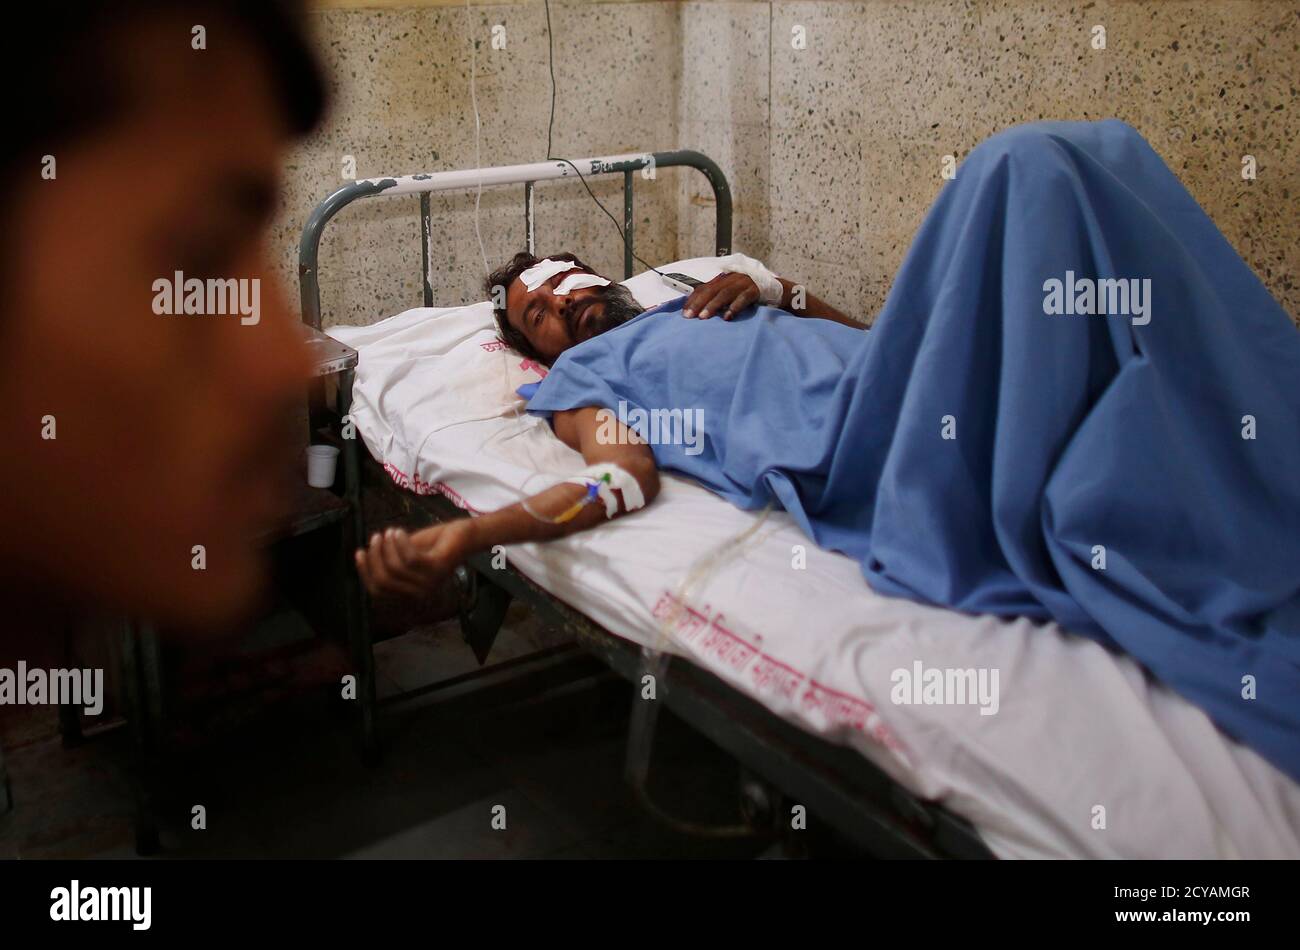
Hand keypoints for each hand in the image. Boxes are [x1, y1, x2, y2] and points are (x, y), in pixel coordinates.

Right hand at [355, 520, 474, 598]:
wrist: (463, 535)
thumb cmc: (433, 545)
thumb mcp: (404, 554)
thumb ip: (386, 559)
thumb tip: (362, 557)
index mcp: (409, 594)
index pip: (378, 591)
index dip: (365, 572)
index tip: (359, 552)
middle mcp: (419, 594)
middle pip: (384, 580)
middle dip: (375, 557)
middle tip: (376, 537)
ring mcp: (429, 582)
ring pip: (395, 568)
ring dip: (388, 546)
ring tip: (390, 531)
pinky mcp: (437, 568)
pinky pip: (410, 559)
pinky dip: (401, 542)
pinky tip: (399, 531)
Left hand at [681, 273, 761, 319]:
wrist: (778, 290)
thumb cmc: (751, 296)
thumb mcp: (733, 295)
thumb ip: (719, 300)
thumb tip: (701, 313)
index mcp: (724, 280)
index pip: (704, 288)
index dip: (693, 299)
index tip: (684, 313)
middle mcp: (732, 279)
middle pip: (711, 290)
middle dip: (699, 303)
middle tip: (689, 316)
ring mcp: (744, 283)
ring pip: (725, 293)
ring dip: (713, 306)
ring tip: (703, 317)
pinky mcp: (755, 290)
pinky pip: (743, 298)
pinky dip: (734, 307)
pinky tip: (727, 317)